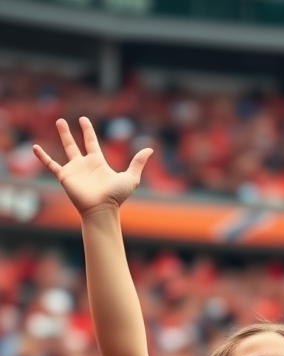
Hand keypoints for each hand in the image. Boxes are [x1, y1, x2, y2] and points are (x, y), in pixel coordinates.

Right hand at [33, 117, 152, 215]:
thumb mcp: (130, 178)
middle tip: (64, 120)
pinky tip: (34, 147)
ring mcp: (74, 170)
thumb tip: (150, 149)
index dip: (87, 131)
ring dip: (61, 136)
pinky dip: (42, 157)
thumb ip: (138, 163)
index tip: (84, 120)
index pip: (91, 142)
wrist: (101, 209)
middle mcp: (84, 165)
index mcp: (97, 162)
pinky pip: (51, 165)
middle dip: (70, 133)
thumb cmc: (115, 197)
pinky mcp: (65, 177)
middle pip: (75, 144)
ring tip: (58, 122)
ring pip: (65, 149)